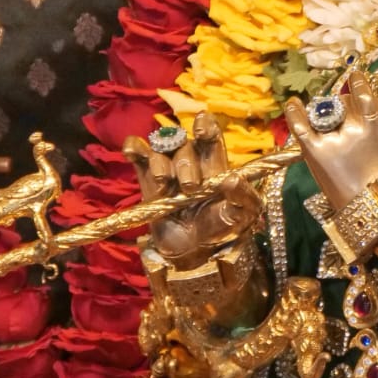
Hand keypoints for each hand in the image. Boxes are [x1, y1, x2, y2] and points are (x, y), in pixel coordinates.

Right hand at [123, 112, 260, 271]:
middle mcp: (191, 159)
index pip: (210, 133)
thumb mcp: (243, 213)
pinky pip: (138, 155)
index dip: (205, 125)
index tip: (202, 128)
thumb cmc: (224, 226)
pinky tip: (134, 151)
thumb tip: (233, 179)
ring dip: (161, 164)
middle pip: (183, 144)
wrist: (197, 252)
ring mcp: (167, 168)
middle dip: (185, 164)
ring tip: (165, 187)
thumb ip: (242, 196)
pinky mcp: (147, 181)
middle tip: (190, 188)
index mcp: (215, 160)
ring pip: (160, 149)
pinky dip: (135, 148)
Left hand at [285, 71, 377, 209]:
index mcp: (375, 123)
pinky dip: (295, 113)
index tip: (356, 75)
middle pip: (343, 102)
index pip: (362, 90)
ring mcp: (331, 140)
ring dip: (326, 112)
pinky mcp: (315, 154)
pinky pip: (300, 127)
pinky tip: (292, 103)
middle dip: (346, 104)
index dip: (358, 80)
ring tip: (324, 114)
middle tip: (350, 116)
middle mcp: (352, 127)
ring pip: (324, 112)